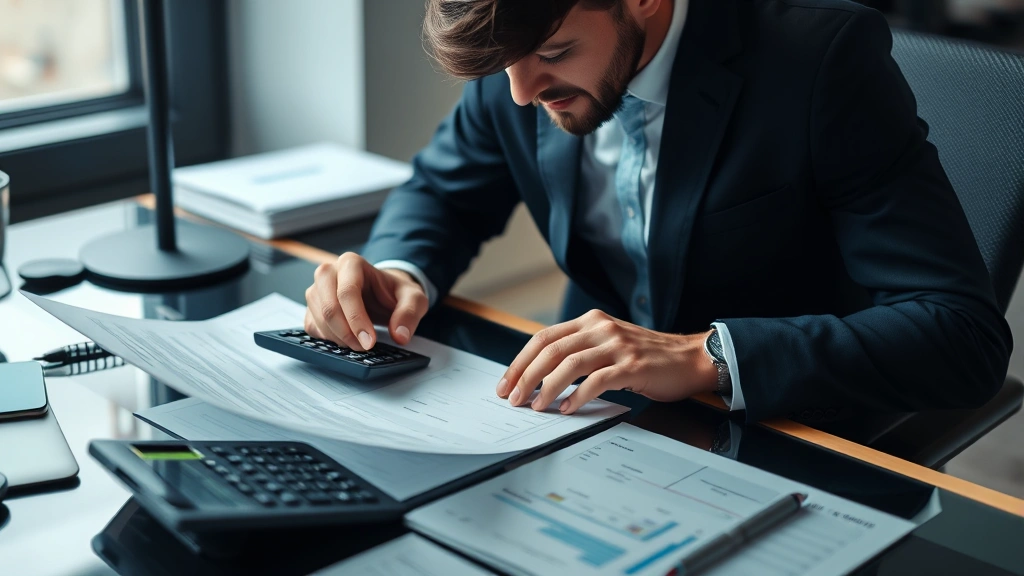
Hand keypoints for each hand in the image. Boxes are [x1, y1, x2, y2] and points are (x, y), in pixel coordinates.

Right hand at [304, 252, 427, 350]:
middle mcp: (329, 272)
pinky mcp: (312, 307)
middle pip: (328, 306)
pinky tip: (347, 341)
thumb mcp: (414, 298)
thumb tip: (400, 335)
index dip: (356, 319)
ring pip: (318, 319)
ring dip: (338, 338)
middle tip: (365, 347)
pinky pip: (312, 327)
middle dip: (346, 332)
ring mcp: (316, 289)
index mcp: (351, 263)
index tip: (369, 342)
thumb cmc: (394, 292)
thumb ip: (409, 313)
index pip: (348, 292)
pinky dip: (329, 339)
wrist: (383, 294)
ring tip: (359, 344)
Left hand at [496, 310, 718, 413]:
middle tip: (514, 398)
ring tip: (536, 406)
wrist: (691, 358)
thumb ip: (581, 351)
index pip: (543, 338)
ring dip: (547, 387)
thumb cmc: (649, 357)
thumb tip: (542, 377)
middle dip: (526, 376)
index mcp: (590, 321)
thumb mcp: (609, 344)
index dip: (520, 361)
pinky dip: (578, 396)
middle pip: (550, 349)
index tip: (507, 383)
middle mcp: (601, 328)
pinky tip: (568, 408)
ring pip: (570, 364)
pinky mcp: (632, 365)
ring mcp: (617, 345)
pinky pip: (597, 381)